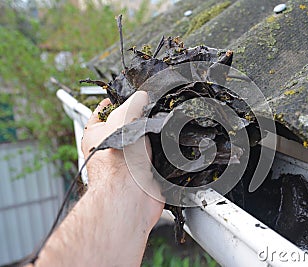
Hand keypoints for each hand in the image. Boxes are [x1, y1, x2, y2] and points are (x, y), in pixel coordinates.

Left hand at [81, 91, 163, 228]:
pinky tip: (171, 145)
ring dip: (157, 135)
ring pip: (147, 141)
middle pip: (130, 125)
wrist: (131, 196)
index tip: (127, 94)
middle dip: (143, 119)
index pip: (103, 112)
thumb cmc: (117, 163)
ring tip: (162, 128)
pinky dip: (167, 151)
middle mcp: (114, 148)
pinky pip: (160, 156)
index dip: (115, 101)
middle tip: (153, 111)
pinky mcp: (149, 172)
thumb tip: (142, 97)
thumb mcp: (122, 119)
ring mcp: (132, 161)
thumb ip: (133, 104)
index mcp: (97, 135)